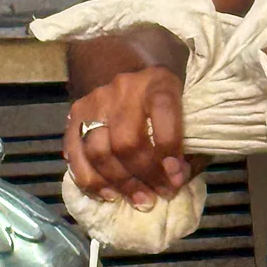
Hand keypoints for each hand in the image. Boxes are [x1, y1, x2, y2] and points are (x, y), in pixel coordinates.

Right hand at [65, 67, 194, 209]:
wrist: (135, 68)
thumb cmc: (169, 98)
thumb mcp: (190, 111)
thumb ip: (191, 145)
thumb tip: (177, 178)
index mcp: (159, 81)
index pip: (163, 112)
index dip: (168, 149)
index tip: (176, 176)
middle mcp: (125, 88)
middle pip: (126, 141)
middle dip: (145, 175)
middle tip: (159, 194)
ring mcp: (97, 100)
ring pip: (98, 151)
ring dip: (119, 183)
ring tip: (139, 199)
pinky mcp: (77, 113)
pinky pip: (75, 153)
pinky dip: (90, 180)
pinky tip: (108, 194)